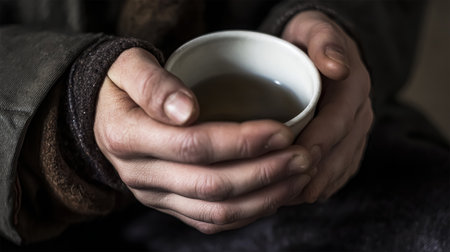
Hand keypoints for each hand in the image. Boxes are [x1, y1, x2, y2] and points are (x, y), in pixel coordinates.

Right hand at [94, 48, 312, 232]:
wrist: (103, 115)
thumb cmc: (123, 85)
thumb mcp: (128, 67)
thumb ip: (154, 84)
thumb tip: (187, 110)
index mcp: (127, 137)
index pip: (193, 145)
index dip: (242, 142)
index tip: (283, 131)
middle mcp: (139, 174)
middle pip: (210, 184)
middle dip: (265, 173)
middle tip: (304, 157)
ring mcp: (154, 195)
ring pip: (215, 211)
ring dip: (264, 198)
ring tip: (300, 178)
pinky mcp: (168, 205)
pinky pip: (209, 221)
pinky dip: (248, 213)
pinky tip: (275, 195)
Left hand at [282, 11, 373, 202]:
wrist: (321, 52)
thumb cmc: (308, 41)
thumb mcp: (313, 29)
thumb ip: (324, 41)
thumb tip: (337, 66)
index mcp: (353, 88)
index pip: (338, 121)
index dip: (319, 142)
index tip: (297, 158)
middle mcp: (360, 113)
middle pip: (341, 151)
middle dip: (315, 172)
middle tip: (287, 190)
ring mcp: (356, 132)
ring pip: (341, 166)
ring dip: (317, 185)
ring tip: (288, 199)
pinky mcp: (348, 144)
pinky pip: (341, 170)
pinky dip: (322, 186)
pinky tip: (298, 196)